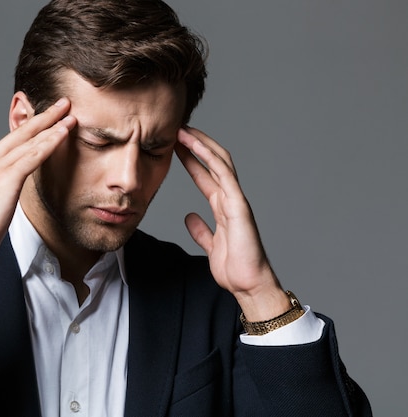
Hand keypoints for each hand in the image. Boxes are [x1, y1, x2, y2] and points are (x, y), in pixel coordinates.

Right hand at [0, 98, 76, 299]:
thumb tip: (12, 189)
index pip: (9, 143)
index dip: (29, 129)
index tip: (45, 119)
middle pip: (19, 134)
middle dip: (43, 117)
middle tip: (62, 104)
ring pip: (28, 141)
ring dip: (51, 126)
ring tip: (69, 114)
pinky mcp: (5, 179)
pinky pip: (32, 156)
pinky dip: (50, 142)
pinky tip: (63, 133)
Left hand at [175, 127, 290, 320]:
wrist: (248, 285)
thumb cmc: (235, 268)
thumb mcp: (210, 246)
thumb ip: (201, 230)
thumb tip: (189, 218)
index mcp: (223, 207)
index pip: (205, 175)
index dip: (190, 159)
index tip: (174, 146)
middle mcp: (230, 199)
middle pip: (213, 162)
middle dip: (195, 144)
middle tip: (177, 129)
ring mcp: (236, 200)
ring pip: (220, 163)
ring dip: (201, 145)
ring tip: (183, 130)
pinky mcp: (239, 206)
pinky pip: (225, 177)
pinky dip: (211, 159)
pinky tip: (197, 147)